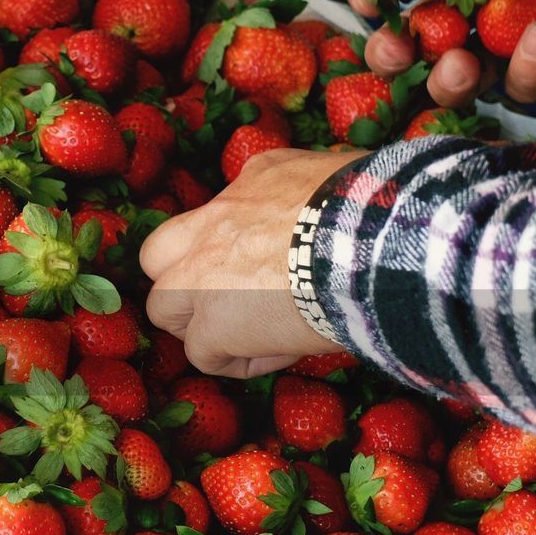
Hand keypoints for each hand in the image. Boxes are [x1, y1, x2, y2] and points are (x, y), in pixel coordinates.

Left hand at [139, 149, 359, 378]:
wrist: (373, 242)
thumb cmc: (377, 211)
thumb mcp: (338, 173)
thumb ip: (313, 186)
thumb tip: (336, 199)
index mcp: (250, 182)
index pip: (211, 214)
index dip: (221, 245)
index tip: (257, 265)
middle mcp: (211, 225)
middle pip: (158, 256)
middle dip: (182, 280)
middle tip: (224, 301)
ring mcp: (201, 276)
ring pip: (163, 307)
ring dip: (198, 324)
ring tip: (244, 336)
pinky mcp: (213, 324)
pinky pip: (201, 354)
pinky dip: (232, 361)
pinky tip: (274, 355)